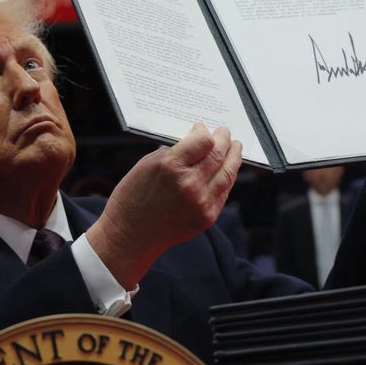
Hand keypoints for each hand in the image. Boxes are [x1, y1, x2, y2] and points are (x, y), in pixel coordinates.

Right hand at [86, 123, 241, 287]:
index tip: (202, 128)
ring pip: (227, 173)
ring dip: (234, 157)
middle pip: (217, 154)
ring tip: (236, 148)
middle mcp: (188, 183)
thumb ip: (173, 153)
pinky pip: (223, 192)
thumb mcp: (146, 165)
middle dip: (224, 140)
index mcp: (170, 166)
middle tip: (225, 133)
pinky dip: (227, 178)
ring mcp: (200, 202)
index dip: (204, 132)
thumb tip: (193, 142)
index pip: (202, 140)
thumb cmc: (132, 198)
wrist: (130, 235)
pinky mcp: (207, 217)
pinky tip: (227, 170)